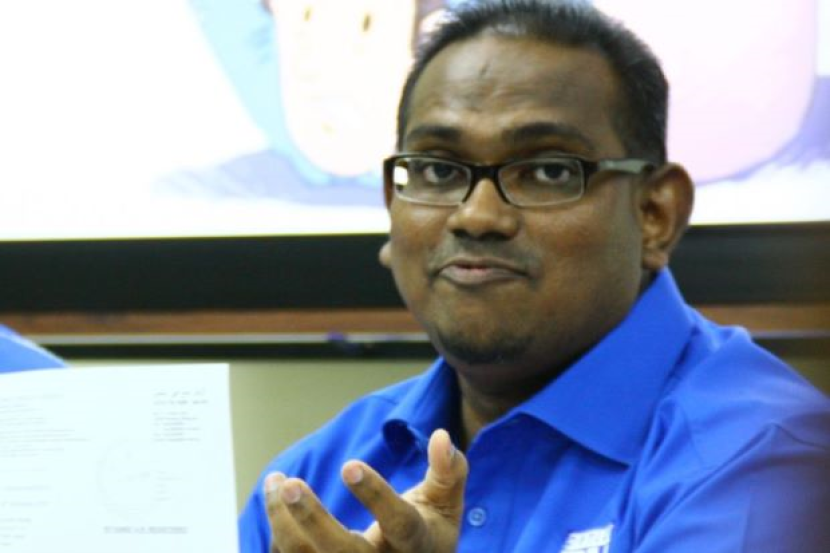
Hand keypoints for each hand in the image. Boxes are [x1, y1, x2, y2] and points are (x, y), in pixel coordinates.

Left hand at [264, 429, 468, 552]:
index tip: (349, 465)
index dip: (375, 495)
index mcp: (417, 545)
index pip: (399, 523)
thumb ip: (448, 470)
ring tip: (276, 481)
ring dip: (283, 522)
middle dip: (312, 519)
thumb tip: (440, 436)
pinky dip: (280, 533)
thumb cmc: (427, 530)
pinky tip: (276, 499)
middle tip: (289, 483)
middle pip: (343, 552)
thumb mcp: (446, 503)